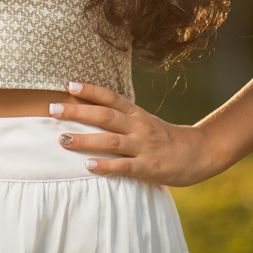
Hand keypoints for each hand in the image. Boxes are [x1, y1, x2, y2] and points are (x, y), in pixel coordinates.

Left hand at [49, 81, 224, 186]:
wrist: (201, 154)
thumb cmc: (168, 139)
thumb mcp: (146, 122)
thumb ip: (124, 118)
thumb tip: (93, 111)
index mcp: (138, 114)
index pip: (111, 97)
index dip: (90, 90)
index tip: (68, 84)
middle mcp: (139, 127)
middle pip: (105, 116)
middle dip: (77, 112)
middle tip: (52, 109)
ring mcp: (144, 147)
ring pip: (110, 141)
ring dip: (84, 140)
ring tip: (62, 139)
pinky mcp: (149, 168)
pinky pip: (124, 166)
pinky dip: (105, 166)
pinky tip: (87, 166)